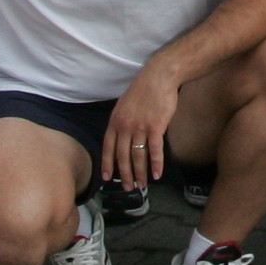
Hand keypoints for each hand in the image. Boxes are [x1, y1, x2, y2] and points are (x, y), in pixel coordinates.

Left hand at [103, 65, 179, 189]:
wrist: (158, 77)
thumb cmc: (143, 90)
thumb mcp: (124, 105)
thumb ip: (121, 122)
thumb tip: (121, 137)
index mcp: (115, 121)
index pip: (108, 148)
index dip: (107, 164)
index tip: (107, 178)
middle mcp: (125, 127)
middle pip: (122, 156)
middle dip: (124, 175)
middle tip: (127, 188)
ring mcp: (140, 127)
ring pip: (138, 156)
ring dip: (140, 173)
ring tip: (142, 185)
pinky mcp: (156, 127)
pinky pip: (155, 150)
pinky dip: (156, 164)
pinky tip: (157, 174)